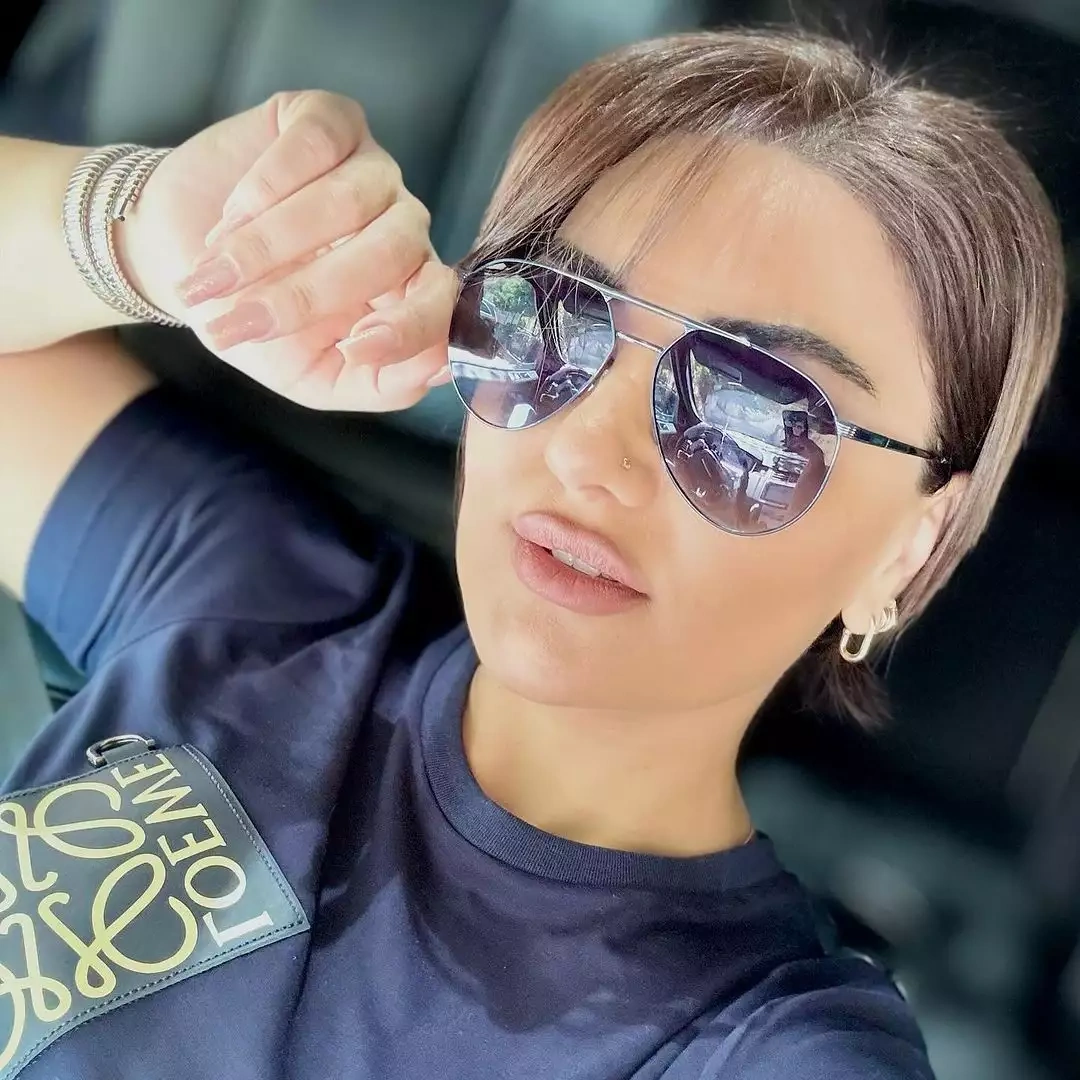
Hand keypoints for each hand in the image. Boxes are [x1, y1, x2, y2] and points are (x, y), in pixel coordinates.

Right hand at [119, 91, 457, 410]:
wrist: (178, 256)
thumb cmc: (252, 319)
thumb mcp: (311, 375)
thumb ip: (377, 385)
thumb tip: (438, 370)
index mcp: (408, 291)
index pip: (442, 302)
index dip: (409, 326)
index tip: (354, 348)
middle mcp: (402, 225)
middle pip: (392, 250)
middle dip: (310, 292)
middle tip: (242, 318)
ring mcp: (372, 169)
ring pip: (349, 200)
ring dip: (271, 243)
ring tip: (217, 271)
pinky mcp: (329, 119)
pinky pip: (318, 145)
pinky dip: (266, 186)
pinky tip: (231, 217)